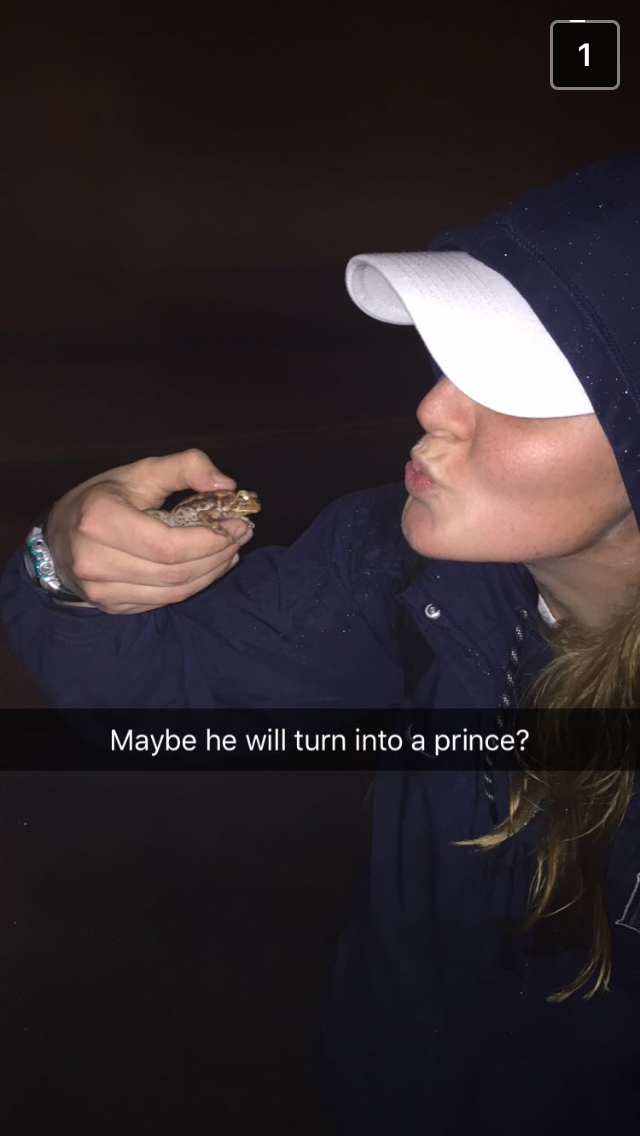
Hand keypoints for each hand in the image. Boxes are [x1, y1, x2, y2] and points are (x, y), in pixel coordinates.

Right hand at [44, 449, 254, 613]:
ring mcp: (101, 590)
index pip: (169, 546)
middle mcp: (95, 560)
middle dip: (217, 555)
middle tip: (239, 536)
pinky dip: (193, 585)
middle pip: (175, 572)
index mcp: (101, 521)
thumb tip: (226, 484)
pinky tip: (208, 567)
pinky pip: (163, 601)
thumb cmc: (102, 499)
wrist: (58, 537)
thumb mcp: (139, 473)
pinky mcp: (112, 607)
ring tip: (229, 551)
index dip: (210, 540)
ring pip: (173, 592)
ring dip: (211, 573)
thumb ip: (184, 467)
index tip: (237, 525)